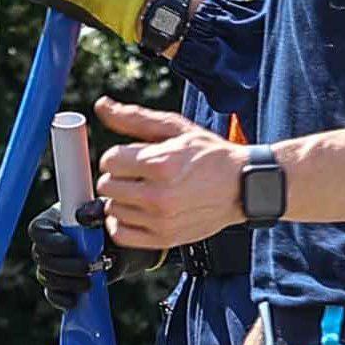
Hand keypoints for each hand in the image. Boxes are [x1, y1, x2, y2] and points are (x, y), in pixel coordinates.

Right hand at [28, 202, 114, 314]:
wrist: (126, 248)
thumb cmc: (112, 223)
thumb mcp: (107, 212)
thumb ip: (96, 208)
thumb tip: (84, 215)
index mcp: (53, 221)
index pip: (37, 231)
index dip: (50, 242)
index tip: (71, 246)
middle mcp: (48, 244)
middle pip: (41, 257)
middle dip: (65, 265)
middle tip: (89, 267)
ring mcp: (53, 266)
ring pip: (47, 277)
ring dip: (68, 281)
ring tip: (90, 281)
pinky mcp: (62, 284)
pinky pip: (52, 295)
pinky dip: (62, 298)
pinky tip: (75, 299)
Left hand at [93, 97, 243, 250]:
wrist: (241, 187)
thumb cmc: (211, 156)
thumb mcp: (176, 128)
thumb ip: (135, 118)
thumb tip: (102, 106)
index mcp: (160, 164)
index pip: (109, 160)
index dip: (117, 156)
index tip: (130, 157)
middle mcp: (158, 195)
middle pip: (107, 185)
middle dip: (118, 176)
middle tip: (136, 174)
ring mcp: (160, 220)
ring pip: (112, 209)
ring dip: (121, 199)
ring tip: (141, 191)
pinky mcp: (163, 238)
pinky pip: (121, 234)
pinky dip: (122, 223)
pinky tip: (136, 211)